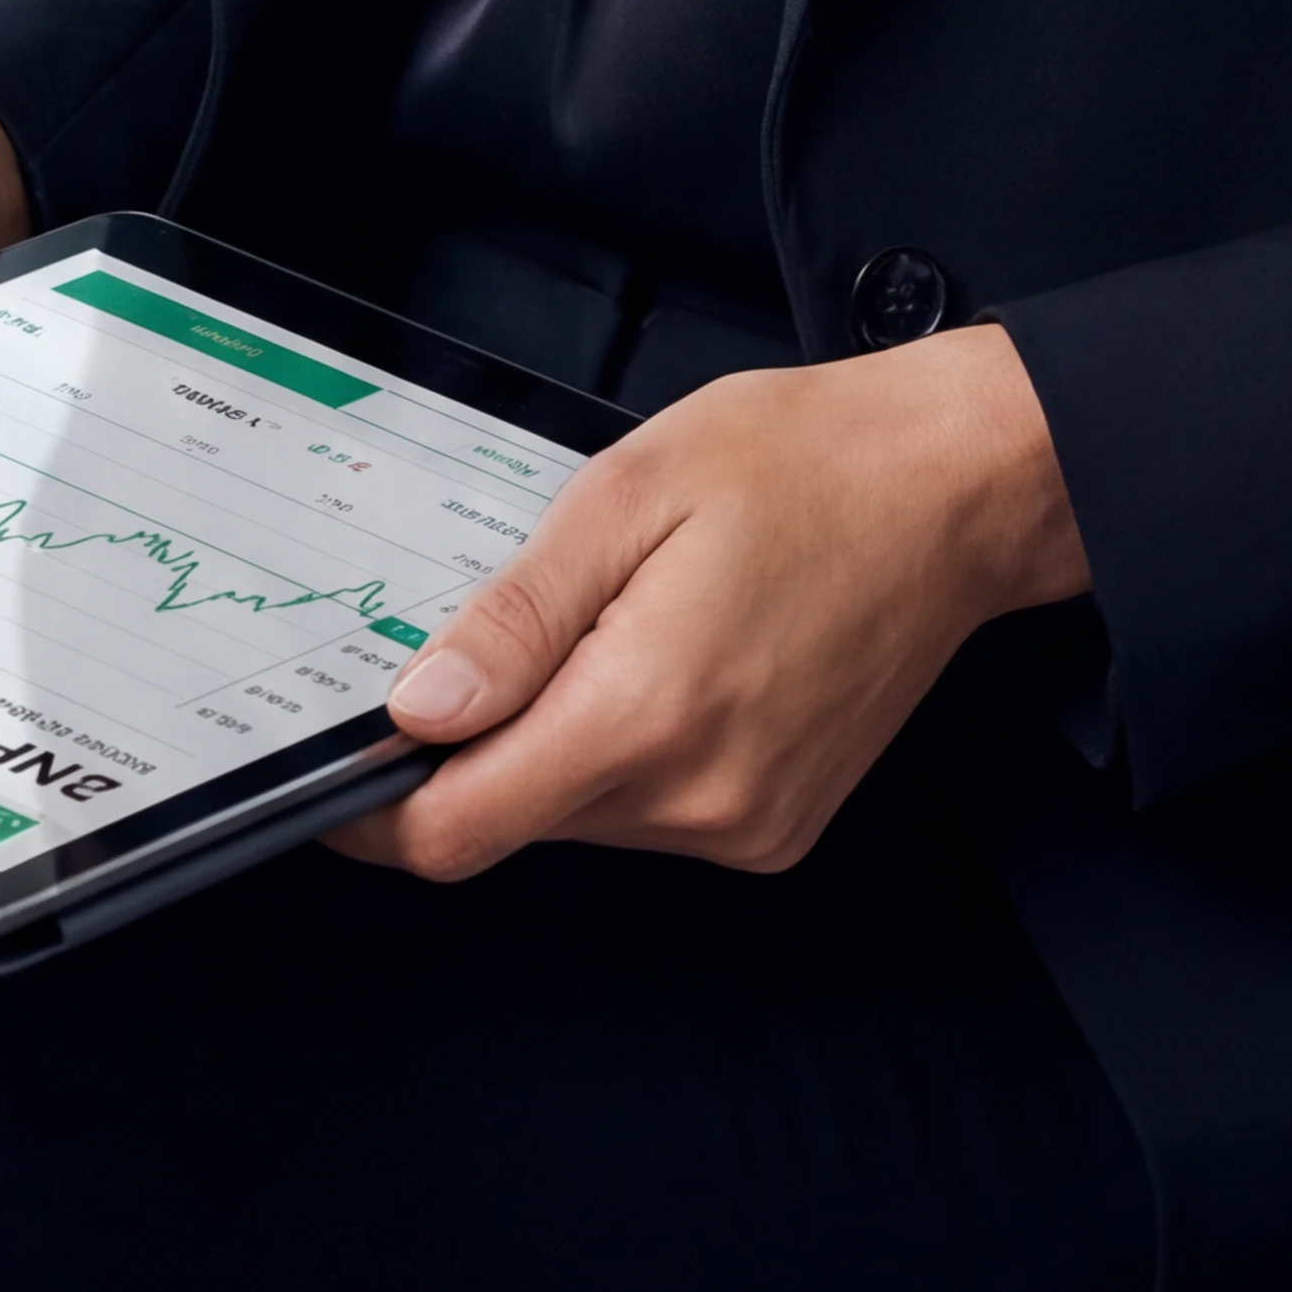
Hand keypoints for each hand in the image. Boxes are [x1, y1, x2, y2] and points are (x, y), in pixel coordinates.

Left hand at [329, 320, 1090, 882]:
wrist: (957, 491)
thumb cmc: (807, 462)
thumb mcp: (628, 493)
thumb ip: (515, 616)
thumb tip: (417, 708)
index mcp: (648, 712)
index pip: (458, 828)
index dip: (374, 809)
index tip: (335, 763)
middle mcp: (700, 797)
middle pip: (514, 820)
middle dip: (476, 745)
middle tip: (494, 634)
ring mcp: (746, 823)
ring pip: (581, 818)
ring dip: (558, 741)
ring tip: (615, 621)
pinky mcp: (776, 826)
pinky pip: (652, 814)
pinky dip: (627, 751)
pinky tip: (671, 657)